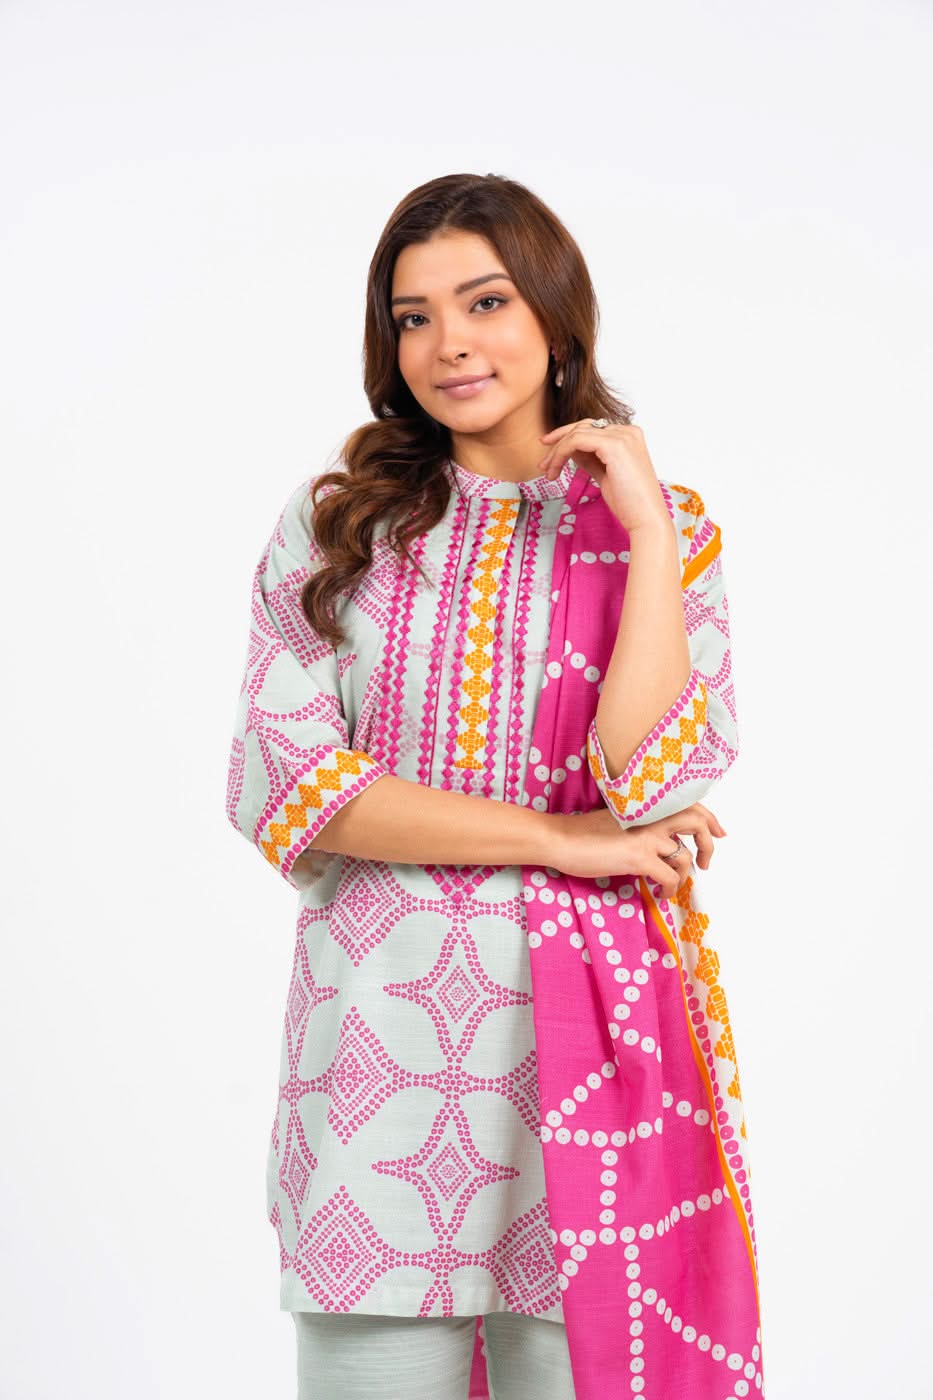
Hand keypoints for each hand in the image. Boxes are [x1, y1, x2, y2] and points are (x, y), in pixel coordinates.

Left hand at [538, 419, 669, 533]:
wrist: (645, 518)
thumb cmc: (629, 503)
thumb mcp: (605, 474)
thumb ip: (591, 459)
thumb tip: (571, 451)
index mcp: (629, 436)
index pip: (592, 429)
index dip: (567, 439)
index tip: (550, 455)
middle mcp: (627, 431)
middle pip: (583, 426)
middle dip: (558, 442)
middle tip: (543, 464)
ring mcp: (622, 436)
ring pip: (576, 433)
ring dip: (557, 452)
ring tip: (548, 472)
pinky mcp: (613, 444)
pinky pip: (576, 440)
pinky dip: (561, 453)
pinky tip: (555, 469)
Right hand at [546, 802, 726, 896]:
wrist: (561, 839)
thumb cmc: (582, 833)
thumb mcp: (618, 822)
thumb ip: (642, 827)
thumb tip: (661, 846)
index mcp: (647, 807)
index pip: (689, 805)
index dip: (709, 819)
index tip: (717, 832)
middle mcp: (651, 818)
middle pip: (697, 822)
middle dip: (708, 844)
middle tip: (706, 862)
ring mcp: (647, 837)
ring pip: (684, 857)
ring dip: (682, 876)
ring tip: (670, 886)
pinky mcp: (640, 858)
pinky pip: (670, 877)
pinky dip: (670, 889)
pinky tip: (660, 893)